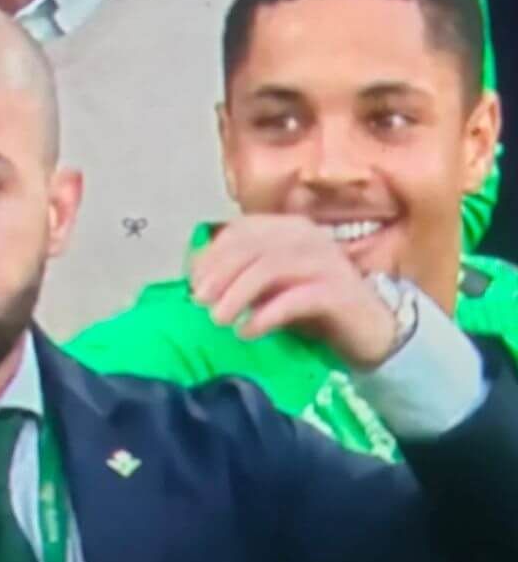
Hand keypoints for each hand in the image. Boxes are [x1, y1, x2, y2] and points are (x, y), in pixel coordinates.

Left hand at [189, 214, 399, 369]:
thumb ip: (240, 275)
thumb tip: (195, 278)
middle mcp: (309, 237)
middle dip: (220, 273)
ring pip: (272, 267)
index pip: (242, 230)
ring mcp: (327, 262)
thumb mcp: (270, 286)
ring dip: (238, 293)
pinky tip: (247, 332)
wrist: (369, 331)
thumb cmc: (312, 305)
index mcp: (289, 229)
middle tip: (198, 301)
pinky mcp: (340, 292)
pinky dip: (266, 315)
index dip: (213, 254)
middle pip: (253, 246)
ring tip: (217, 319)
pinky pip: (297, 298)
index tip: (192, 282)